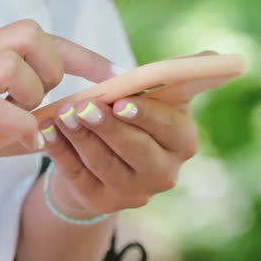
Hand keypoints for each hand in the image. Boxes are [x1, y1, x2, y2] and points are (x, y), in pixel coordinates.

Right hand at [0, 19, 113, 201]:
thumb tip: (38, 114)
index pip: (32, 34)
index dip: (78, 52)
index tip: (110, 72)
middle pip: (29, 34)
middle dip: (56, 66)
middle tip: (50, 101)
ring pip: (18, 67)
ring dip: (32, 98)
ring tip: (19, 123)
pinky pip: (4, 112)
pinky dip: (21, 128)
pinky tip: (15, 143)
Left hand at [40, 93, 199, 216]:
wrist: (105, 163)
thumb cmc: (134, 119)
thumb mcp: (157, 99)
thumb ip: (177, 77)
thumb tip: (212, 58)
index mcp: (183, 142)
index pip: (169, 129)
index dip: (145, 115)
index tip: (121, 101)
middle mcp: (164, 173)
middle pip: (136, 150)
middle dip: (108, 127)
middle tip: (84, 106)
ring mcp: (131, 192)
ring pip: (103, 162)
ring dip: (80, 136)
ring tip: (61, 114)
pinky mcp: (99, 202)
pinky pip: (76, 175)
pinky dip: (60, 151)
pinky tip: (47, 132)